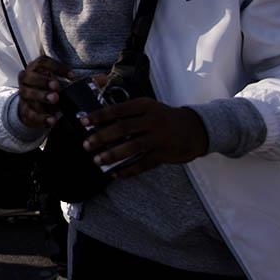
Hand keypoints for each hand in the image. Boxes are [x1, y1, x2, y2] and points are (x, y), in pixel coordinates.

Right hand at [17, 55, 71, 128]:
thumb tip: (98, 80)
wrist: (34, 106)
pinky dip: (41, 117)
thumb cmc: (49, 90)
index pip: (42, 62)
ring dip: (41, 95)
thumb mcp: (59, 82)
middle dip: (43, 80)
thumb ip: (72, 82)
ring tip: (55, 99)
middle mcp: (26, 80)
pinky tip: (52, 120)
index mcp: (36, 69)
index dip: (56, 67)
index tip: (72, 76)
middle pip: (30, 76)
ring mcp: (24, 95)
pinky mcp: (25, 110)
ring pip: (28, 93)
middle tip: (56, 86)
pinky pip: (30, 113)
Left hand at [81, 98, 208, 178]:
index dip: (100, 116)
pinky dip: (129, 170)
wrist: (195, 128)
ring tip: (97, 160)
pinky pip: (144, 163)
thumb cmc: (162, 117)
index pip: (119, 110)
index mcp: (145, 106)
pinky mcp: (165, 153)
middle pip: (124, 128)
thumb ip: (126, 111)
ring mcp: (160, 138)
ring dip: (113, 155)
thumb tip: (98, 120)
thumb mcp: (148, 107)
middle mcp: (153, 120)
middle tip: (86, 144)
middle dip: (102, 137)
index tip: (83, 122)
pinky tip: (115, 174)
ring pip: (133, 147)